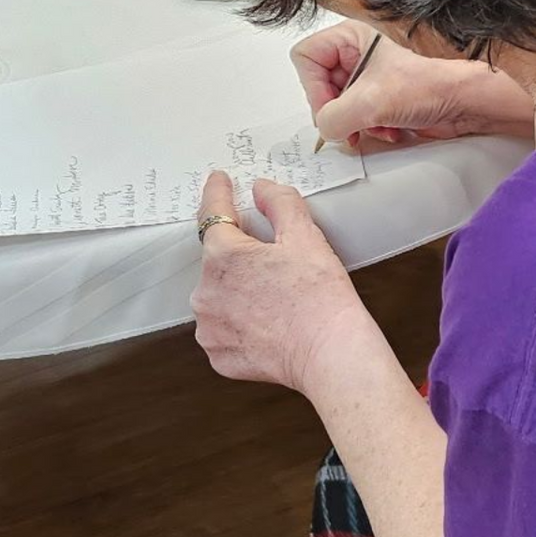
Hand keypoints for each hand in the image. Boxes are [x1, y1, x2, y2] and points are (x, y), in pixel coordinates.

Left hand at [191, 170, 371, 393]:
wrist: (329, 352)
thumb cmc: (319, 296)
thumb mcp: (305, 235)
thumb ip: (279, 202)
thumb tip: (261, 189)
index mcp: (224, 256)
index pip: (213, 214)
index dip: (217, 192)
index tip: (218, 181)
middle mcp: (206, 292)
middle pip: (219, 260)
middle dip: (242, 255)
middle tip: (277, 261)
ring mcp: (209, 327)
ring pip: (220, 295)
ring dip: (240, 290)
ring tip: (277, 297)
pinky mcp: (218, 355)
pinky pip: (225, 329)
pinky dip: (242, 322)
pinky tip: (270, 322)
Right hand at [292, 23, 535, 148]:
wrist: (464, 104)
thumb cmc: (429, 86)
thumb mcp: (369, 102)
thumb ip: (331, 118)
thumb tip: (324, 130)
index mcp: (350, 37)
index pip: (306, 58)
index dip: (314, 87)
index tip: (331, 106)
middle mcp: (357, 55)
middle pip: (319, 87)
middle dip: (336, 112)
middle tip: (350, 124)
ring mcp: (368, 78)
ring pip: (337, 107)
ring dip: (355, 124)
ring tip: (375, 127)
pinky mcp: (380, 99)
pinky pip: (356, 119)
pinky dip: (369, 129)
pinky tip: (389, 130)